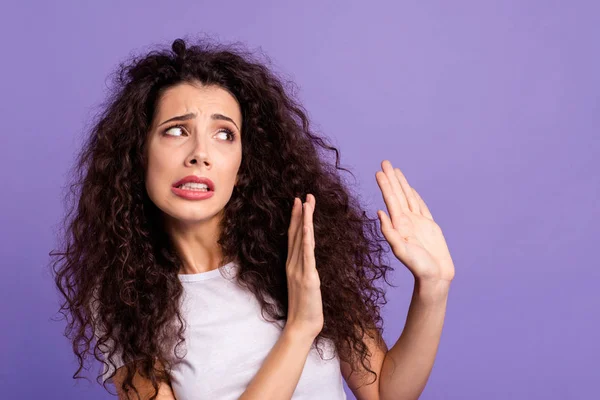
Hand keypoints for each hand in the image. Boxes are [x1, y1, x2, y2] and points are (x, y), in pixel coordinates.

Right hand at [284, 194, 323, 339]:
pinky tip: (308, 227)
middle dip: (300, 213)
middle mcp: (293, 264)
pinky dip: (307, 239)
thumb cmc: (305, 307)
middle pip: (296, 234)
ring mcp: (299, 270)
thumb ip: (305, 269)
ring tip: (307, 203)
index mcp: (293, 264)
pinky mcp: (308, 278)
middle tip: (304, 195)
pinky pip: (307, 255)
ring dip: (304, 220)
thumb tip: (308, 258)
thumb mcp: (305, 283)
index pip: (294, 237)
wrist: (302, 326)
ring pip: (301, 240)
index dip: (296, 219)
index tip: (299, 203)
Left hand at [376, 160, 454, 284]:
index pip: (391, 200)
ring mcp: (418, 223)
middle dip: (391, 178)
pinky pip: (421, 207)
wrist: (434, 278)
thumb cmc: (418, 267)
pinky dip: (415, 196)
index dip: (385, 185)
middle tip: (385, 162)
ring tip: (395, 170)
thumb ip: (389, 232)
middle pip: (398, 194)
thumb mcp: (401, 251)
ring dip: (402, 184)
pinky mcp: (429, 226)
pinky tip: (410, 189)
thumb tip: (379, 213)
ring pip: (409, 198)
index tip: (379, 172)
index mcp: (399, 225)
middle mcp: (407, 221)